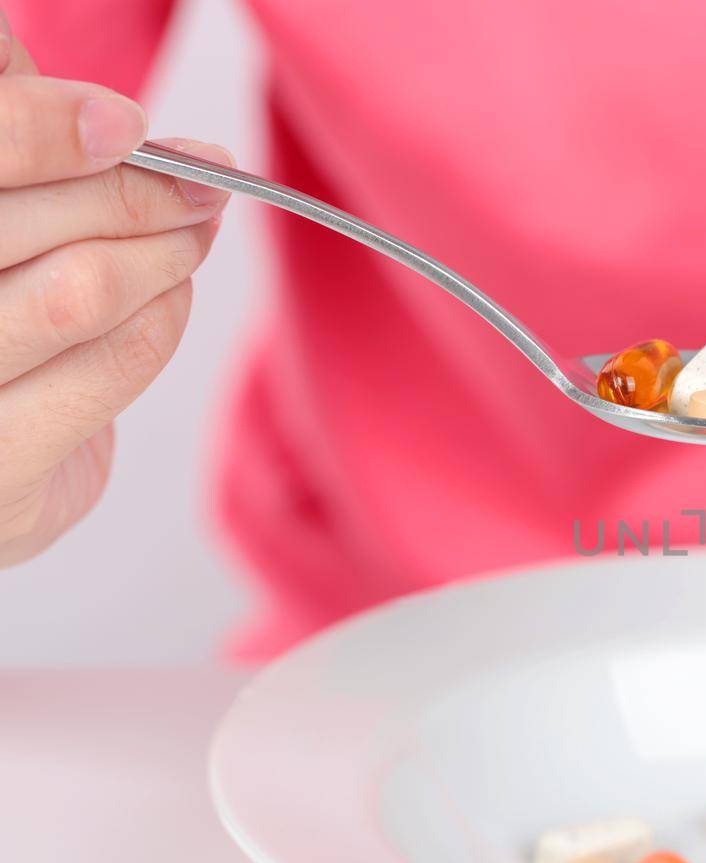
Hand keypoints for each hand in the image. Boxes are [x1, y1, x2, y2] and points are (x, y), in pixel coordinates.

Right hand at [0, 9, 229, 566]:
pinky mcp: (1, 470)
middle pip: (33, 219)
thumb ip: (8, 146)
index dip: (47, 125)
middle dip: (140, 189)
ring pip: (83, 288)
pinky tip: (170, 293)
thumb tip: (39, 69)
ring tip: (197, 228)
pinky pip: (117, 361)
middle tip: (203, 178)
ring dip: (166, 249)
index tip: (127, 124)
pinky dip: (164, 315)